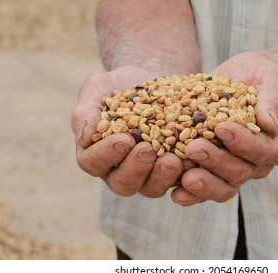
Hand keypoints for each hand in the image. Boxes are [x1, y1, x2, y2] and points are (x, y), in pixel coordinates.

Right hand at [71, 66, 182, 196]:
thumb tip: (84, 137)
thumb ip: (86, 111)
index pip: (93, 162)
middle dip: (136, 168)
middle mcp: (119, 170)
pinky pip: (178, 181)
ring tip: (173, 159)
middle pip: (123, 183)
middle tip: (148, 149)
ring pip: (151, 188)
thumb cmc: (120, 86)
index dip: (106, 154)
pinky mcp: (171, 172)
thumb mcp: (98, 89)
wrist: (152, 80)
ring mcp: (147, 174)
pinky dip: (185, 174)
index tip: (124, 138)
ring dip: (161, 177)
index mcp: (96, 154)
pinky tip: (193, 161)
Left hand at [171, 51, 277, 205]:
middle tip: (193, 148)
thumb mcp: (272, 75)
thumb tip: (270, 123)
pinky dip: (191, 194)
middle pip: (240, 171)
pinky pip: (205, 189)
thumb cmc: (260, 75)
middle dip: (216, 162)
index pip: (264, 150)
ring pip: (223, 186)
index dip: (244, 143)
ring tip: (185, 178)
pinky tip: (176, 192)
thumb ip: (275, 97)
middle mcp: (258, 161)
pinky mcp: (213, 170)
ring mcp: (235, 168)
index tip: (221, 128)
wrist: (242, 79)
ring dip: (203, 184)